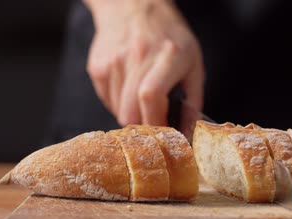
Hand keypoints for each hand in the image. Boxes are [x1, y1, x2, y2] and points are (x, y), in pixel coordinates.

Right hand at [84, 0, 203, 125]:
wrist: (133, 6)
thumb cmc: (169, 36)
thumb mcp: (193, 62)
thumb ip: (193, 100)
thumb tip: (187, 132)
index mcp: (168, 55)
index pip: (151, 96)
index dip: (156, 122)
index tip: (164, 132)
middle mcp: (138, 56)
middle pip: (129, 112)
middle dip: (142, 126)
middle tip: (153, 121)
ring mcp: (114, 61)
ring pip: (117, 110)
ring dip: (131, 114)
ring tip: (141, 97)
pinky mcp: (97, 67)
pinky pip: (107, 101)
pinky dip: (119, 103)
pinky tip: (129, 87)